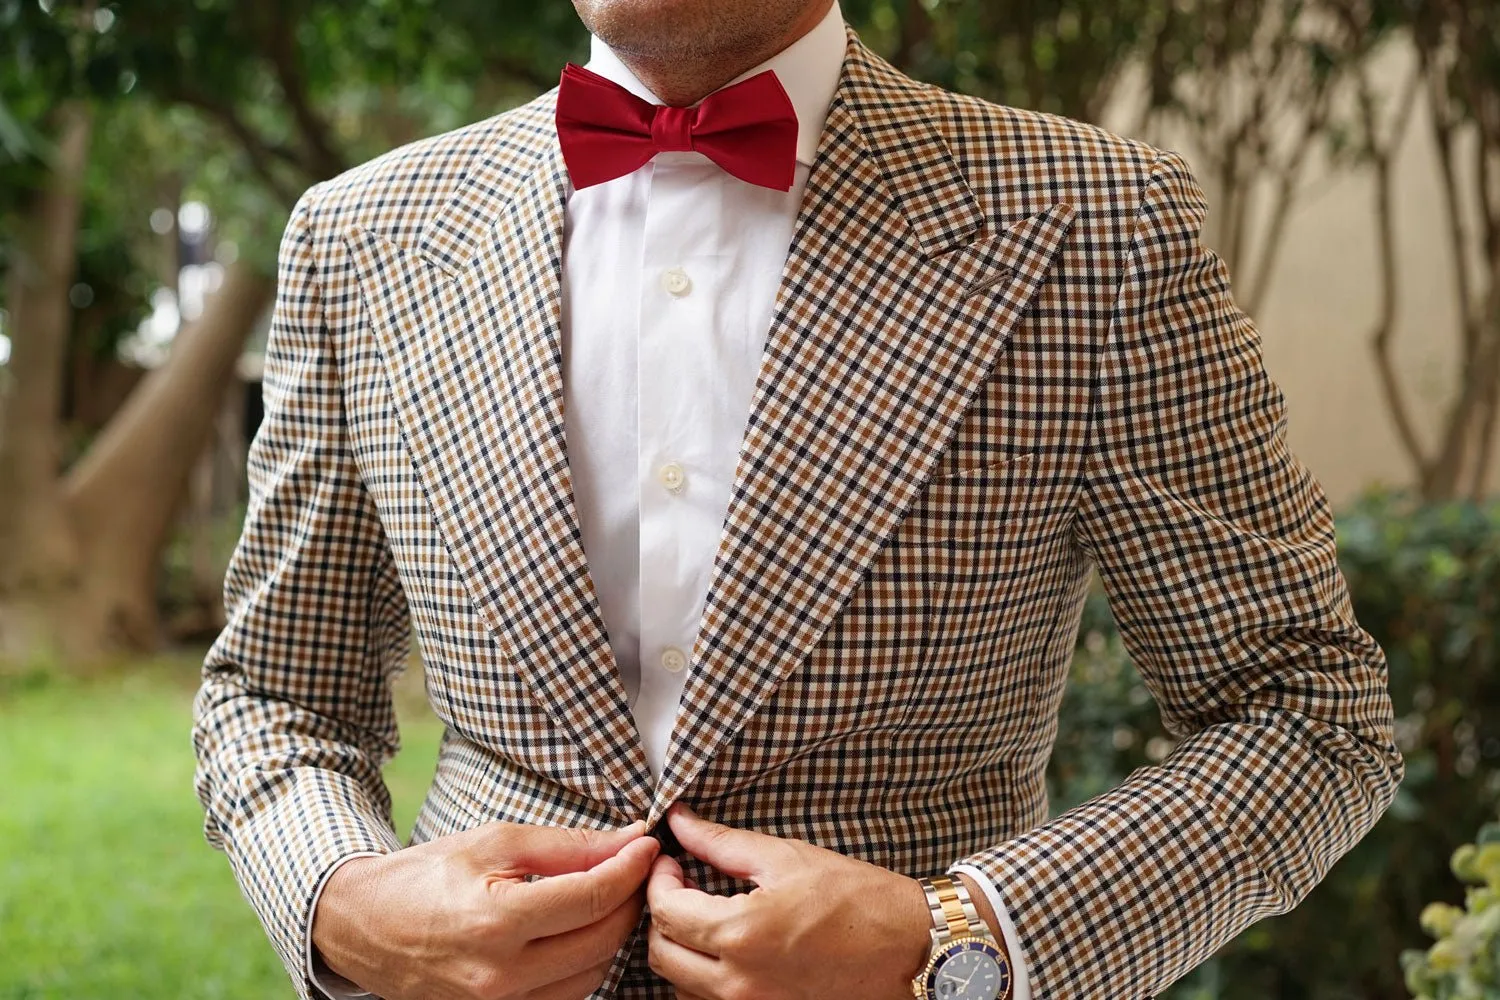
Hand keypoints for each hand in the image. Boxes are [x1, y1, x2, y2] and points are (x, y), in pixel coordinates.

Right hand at [311, 820, 659, 999]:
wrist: (364, 924)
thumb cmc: (426, 876)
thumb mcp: (494, 842)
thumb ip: (567, 846)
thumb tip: (627, 841)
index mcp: (496, 921)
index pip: (594, 897)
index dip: (630, 868)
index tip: (647, 845)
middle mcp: (500, 975)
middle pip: (602, 940)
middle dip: (630, 900)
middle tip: (634, 868)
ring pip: (593, 975)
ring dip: (612, 934)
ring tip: (608, 897)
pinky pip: (566, 996)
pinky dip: (585, 963)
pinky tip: (580, 931)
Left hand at [644, 804, 931, 999]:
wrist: (909, 947)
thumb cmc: (857, 899)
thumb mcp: (784, 857)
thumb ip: (720, 842)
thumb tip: (680, 822)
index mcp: (740, 933)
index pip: (664, 910)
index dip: (659, 878)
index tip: (673, 860)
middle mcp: (738, 982)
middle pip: (661, 953)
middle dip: (662, 914)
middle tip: (683, 883)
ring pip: (680, 984)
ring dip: (681, 948)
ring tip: (705, 914)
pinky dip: (704, 977)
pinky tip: (728, 945)